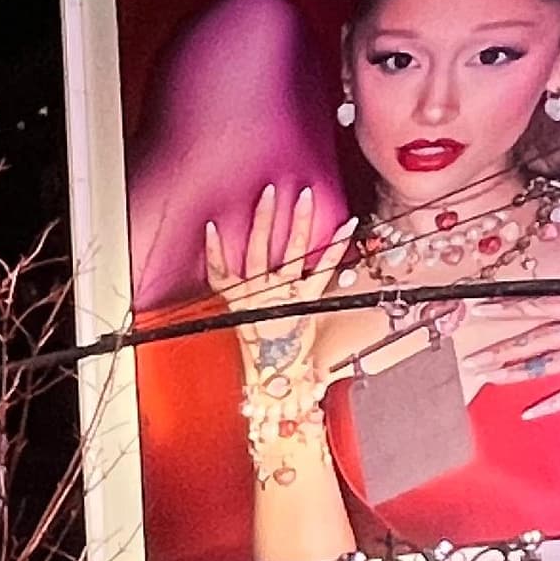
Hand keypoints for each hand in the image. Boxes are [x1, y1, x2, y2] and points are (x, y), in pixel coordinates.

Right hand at [204, 183, 360, 346]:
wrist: (277, 369)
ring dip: (297, 221)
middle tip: (270, 191)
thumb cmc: (257, 344)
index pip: (220, 269)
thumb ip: (230, 290)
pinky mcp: (308, 298)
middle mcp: (260, 291)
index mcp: (238, 297)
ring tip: (303, 196)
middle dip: (264, 217)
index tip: (211, 226)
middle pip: (258, 247)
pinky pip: (323, 269)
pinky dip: (336, 247)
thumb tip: (225, 261)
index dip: (214, 248)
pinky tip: (348, 225)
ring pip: (289, 251)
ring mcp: (285, 293)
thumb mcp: (236, 317)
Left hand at [449, 293, 559, 415]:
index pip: (541, 301)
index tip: (477, 306)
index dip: (508, 305)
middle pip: (538, 338)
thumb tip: (554, 224)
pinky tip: (529, 413)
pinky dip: (554, 403)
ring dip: (516, 371)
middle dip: (501, 348)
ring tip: (486, 376)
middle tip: (470, 357)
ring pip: (551, 363)